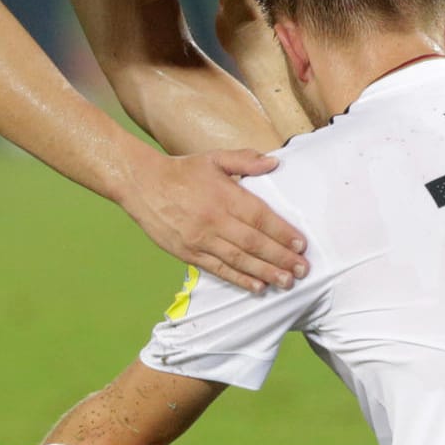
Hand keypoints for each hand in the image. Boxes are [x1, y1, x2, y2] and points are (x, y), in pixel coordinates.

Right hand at [121, 150, 306, 292]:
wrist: (142, 185)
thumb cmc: (181, 171)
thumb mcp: (214, 158)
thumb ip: (245, 160)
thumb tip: (274, 163)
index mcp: (224, 195)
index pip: (260, 217)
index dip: (282, 232)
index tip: (301, 244)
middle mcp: (214, 220)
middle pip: (253, 243)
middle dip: (281, 258)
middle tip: (303, 270)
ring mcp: (200, 239)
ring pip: (238, 260)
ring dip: (265, 272)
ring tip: (287, 282)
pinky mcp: (188, 253)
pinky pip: (218, 269)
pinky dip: (239, 279)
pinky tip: (257, 287)